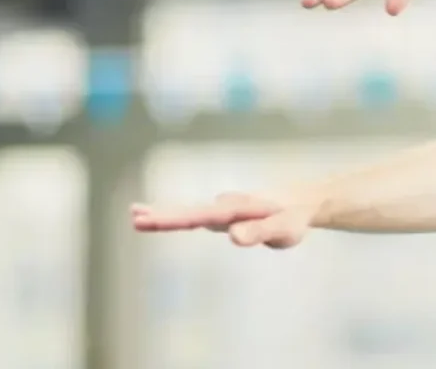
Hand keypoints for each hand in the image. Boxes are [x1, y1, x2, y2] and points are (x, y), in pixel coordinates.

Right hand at [131, 192, 314, 248]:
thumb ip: (260, 231)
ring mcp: (223, 209)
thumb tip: (233, 235)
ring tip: (135, 215)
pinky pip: (195, 215)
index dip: (172, 219)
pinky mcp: (224, 215)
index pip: (198, 216)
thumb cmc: (294, 217)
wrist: (302, 200)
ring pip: (188, 212)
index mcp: (235, 209)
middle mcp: (225, 206)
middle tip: (133, 216)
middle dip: (161, 215)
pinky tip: (158, 217)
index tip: (147, 219)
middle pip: (188, 213)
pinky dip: (175, 216)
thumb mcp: (283, 229)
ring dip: (162, 214)